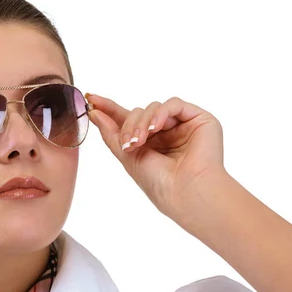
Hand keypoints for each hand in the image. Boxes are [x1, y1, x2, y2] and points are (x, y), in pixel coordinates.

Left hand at [86, 93, 225, 217]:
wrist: (185, 192)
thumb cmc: (159, 182)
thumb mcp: (127, 157)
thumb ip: (111, 133)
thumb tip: (94, 113)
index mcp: (150, 143)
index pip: (128, 120)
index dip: (110, 109)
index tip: (92, 99)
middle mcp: (166, 133)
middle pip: (139, 113)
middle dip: (129, 125)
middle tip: (127, 143)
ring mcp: (183, 125)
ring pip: (153, 108)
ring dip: (142, 122)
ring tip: (140, 141)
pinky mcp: (198, 119)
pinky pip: (174, 104)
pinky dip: (161, 113)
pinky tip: (156, 128)